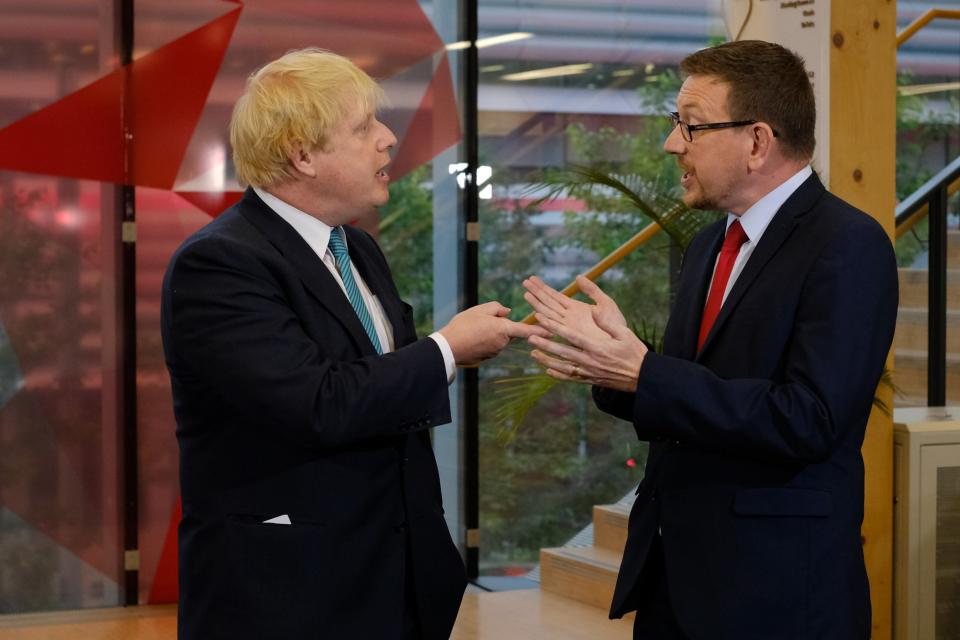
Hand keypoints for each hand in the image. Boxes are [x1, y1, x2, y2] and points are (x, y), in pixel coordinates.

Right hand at [439, 301, 549, 366]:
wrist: (448, 348)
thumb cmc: (463, 326)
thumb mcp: (479, 310)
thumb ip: (497, 308)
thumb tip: (507, 311)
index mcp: (504, 329)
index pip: (527, 329)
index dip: (541, 329)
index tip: (555, 331)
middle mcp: (503, 343)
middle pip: (508, 331)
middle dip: (500, 326)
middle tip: (480, 321)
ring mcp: (495, 352)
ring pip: (499, 338)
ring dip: (491, 333)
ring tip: (472, 329)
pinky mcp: (488, 357)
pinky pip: (491, 346)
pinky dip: (484, 341)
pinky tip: (471, 338)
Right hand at [523, 275, 627, 342]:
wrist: (621, 343)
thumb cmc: (616, 325)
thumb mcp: (606, 303)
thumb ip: (592, 290)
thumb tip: (579, 277)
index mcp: (575, 308)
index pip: (555, 296)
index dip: (543, 287)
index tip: (532, 278)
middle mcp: (569, 317)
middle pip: (548, 302)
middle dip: (536, 292)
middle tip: (524, 282)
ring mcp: (569, 326)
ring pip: (549, 312)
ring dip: (538, 303)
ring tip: (526, 293)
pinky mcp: (573, 335)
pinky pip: (557, 327)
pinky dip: (546, 321)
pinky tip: (537, 315)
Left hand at [525, 277, 645, 391]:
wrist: (643, 377)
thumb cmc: (634, 352)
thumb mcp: (624, 333)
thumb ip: (607, 323)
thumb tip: (593, 310)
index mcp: (597, 347)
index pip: (571, 335)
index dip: (554, 327)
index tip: (542, 320)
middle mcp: (590, 360)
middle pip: (563, 351)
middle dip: (545, 344)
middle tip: (530, 336)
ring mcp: (589, 372)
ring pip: (563, 366)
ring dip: (547, 360)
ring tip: (533, 354)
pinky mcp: (591, 380)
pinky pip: (571, 378)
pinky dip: (558, 375)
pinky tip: (548, 371)